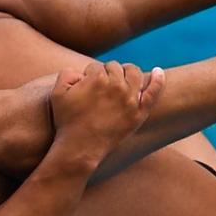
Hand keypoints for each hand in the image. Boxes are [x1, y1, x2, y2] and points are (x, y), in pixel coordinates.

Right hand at [49, 61, 165, 165]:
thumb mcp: (57, 93)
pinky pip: (154, 92)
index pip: (95, 67)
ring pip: (134, 73)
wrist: (80, 148)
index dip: (88, 76)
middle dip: (106, 74)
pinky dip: (158, 79)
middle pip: (114, 68)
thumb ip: (67, 73)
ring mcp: (131, 99)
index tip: (84, 89)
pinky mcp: (139, 113)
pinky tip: (158, 71)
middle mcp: (117, 86)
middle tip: (99, 89)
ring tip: (121, 78)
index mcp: (97, 78)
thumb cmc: (67, 121)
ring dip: (127, 71)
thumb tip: (82, 73)